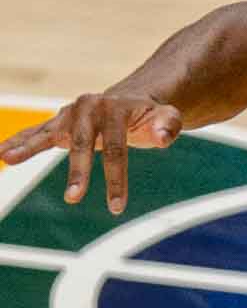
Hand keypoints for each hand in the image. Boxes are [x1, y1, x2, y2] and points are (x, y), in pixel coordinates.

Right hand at [0, 93, 182, 214]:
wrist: (130, 100)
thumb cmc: (150, 116)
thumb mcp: (167, 117)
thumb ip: (169, 125)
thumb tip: (163, 137)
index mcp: (114, 108)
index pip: (115, 147)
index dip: (116, 178)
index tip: (116, 207)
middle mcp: (88, 108)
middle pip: (81, 144)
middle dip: (78, 171)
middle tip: (74, 198)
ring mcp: (69, 114)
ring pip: (47, 133)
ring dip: (27, 147)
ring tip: (7, 158)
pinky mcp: (57, 123)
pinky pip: (34, 133)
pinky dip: (17, 142)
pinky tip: (1, 154)